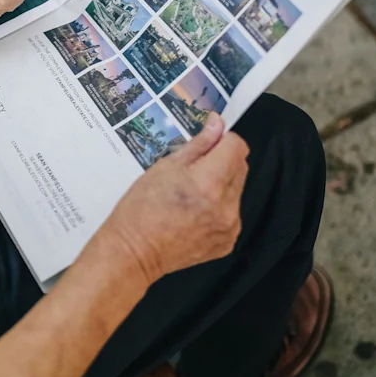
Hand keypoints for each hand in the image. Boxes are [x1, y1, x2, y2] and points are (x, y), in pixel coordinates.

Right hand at [97, 114, 248, 285]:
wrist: (134, 252)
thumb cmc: (141, 208)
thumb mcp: (166, 166)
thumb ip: (199, 144)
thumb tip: (217, 124)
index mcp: (211, 182)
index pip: (237, 146)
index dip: (222, 139)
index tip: (207, 143)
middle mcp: (227, 205)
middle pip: (240, 166)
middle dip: (221, 161)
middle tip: (192, 170)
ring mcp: (230, 226)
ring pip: (237, 190)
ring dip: (221, 184)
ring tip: (191, 194)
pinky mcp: (228, 241)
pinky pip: (232, 213)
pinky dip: (218, 207)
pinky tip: (194, 213)